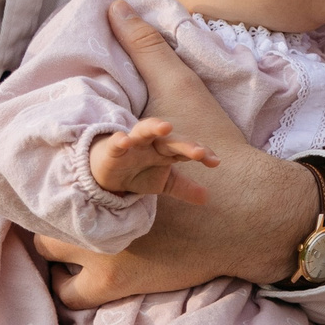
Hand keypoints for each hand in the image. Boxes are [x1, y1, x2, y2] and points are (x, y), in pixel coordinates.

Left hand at [41, 2, 318, 308]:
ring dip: (50, 240)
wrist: (253, 209)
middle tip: (46, 190)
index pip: (38, 170)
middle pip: (33, 213)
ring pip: (45, 254)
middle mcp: (90, 217)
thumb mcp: (178, 90)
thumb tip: (116, 6)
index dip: (31, 166)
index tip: (29, 163)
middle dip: (40, 202)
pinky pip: (70, 297)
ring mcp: (100, 257)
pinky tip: (76, 267)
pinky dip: (69, 285)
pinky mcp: (118, 285)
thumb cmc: (216, 148)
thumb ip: (144, 47)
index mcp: (98, 169)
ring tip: (61, 224)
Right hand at [89, 117, 217, 201]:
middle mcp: (152, 144)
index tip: (215, 162)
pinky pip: (116, 143)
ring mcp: (133, 144)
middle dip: (185, 144)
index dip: (202, 153)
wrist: (109, 174)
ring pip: (144, 131)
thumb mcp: (163, 183)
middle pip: (171, 140)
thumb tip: (206, 198)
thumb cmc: (139, 172)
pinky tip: (124, 140)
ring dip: (154, 127)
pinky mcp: (113, 149)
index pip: (187, 149)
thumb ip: (184, 188)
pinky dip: (120, 140)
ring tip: (166, 126)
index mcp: (167, 151)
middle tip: (199, 153)